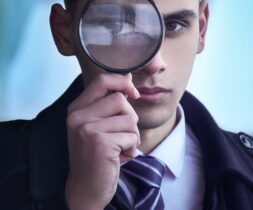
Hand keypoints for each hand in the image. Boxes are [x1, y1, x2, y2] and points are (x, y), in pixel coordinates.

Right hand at [65, 73, 139, 209]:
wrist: (86, 187)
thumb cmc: (96, 156)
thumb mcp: (97, 126)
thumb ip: (108, 105)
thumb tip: (128, 79)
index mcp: (77, 109)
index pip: (102, 81)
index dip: (122, 82)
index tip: (133, 93)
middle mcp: (78, 116)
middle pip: (120, 100)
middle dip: (130, 118)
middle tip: (124, 135)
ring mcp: (87, 129)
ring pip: (129, 118)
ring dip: (132, 134)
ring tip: (122, 147)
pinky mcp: (99, 142)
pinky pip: (131, 135)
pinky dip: (132, 147)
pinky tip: (121, 156)